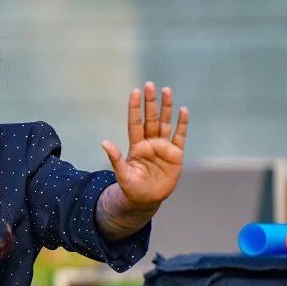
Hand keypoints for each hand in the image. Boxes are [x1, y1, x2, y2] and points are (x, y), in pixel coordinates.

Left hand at [102, 82, 187, 212]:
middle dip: (150, 102)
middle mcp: (150, 143)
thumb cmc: (132, 188)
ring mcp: (163, 147)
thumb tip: (104, 142)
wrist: (147, 200)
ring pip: (165, 123)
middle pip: (150, 118)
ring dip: (166, 107)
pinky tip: (183, 110)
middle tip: (149, 85)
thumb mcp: (122, 174)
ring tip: (166, 90)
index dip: (135, 108)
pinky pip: (180, 136)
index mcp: (136, 146)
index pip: (135, 123)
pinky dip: (182, 124)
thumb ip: (115, 158)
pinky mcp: (176, 154)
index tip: (135, 91)